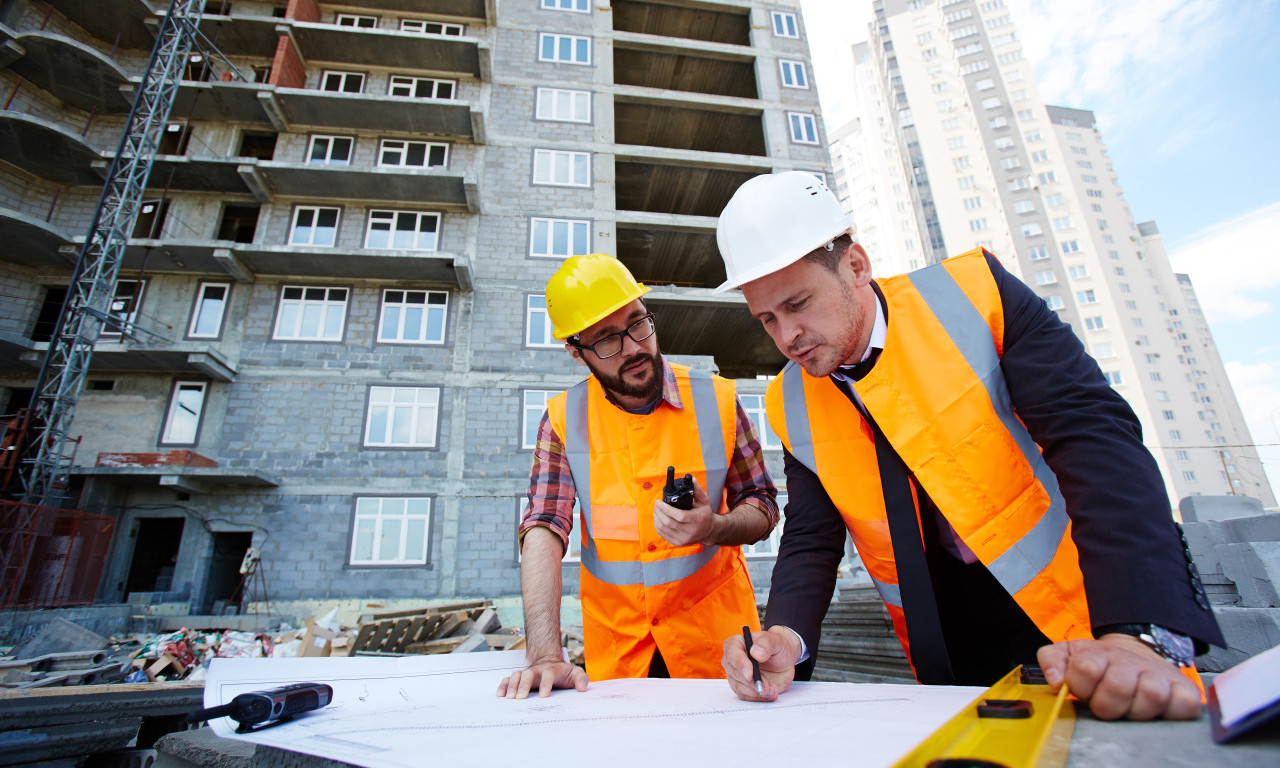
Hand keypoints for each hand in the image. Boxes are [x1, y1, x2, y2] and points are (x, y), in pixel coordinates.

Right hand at [496, 659, 587, 698]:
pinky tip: (500, 695)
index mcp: (551, 670)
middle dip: (524, 685)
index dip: (546, 684)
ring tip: (509, 698)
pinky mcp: (519, 677)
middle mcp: (537, 670)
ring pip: (517, 675)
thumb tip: (583, 688)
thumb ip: (581, 679)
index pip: (548, 675)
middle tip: (520, 698)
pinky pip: (509, 679)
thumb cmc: (563, 672)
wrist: (550, 662)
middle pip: (528, 674)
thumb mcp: (575, 673)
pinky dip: (503, 685)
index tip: (543, 696)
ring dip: (512, 686)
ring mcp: (526, 673)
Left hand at [653, 477, 718, 546]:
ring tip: (656, 510)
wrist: (709, 531)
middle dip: (658, 512)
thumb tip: (692, 479)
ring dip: (656, 518)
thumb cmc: (705, 515)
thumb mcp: (704, 501)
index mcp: (696, 520)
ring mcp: (683, 539)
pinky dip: (658, 525)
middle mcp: (690, 531)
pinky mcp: (678, 543)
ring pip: (663, 528)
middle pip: (668, 522)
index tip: (659, 502)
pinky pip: (663, 534)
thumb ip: (697, 490)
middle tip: (656, 504)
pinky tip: (658, 518)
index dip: (666, 509)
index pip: (679, 516)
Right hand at [721, 626, 800, 701]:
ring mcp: (736, 675)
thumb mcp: (776, 641)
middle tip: (767, 686)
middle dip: (752, 682)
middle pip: (735, 674)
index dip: (740, 665)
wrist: (783, 661)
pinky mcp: (742, 687)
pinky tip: (771, 693)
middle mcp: (732, 660)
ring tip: (773, 689)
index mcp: (736, 644)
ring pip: (739, 688)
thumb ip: (766, 644)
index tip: (750, 674)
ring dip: (757, 692)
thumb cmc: (777, 647)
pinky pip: (746, 696)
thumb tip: (755, 652)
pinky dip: (759, 697)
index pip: (732, 654)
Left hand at [1036, 634, 1200, 720]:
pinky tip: (1158, 710)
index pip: (1086, 668)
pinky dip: (1173, 711)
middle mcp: (1130, 663)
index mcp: (1099, 655)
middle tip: (1107, 703)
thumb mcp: (1069, 654)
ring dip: (1137, 709)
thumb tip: (1056, 680)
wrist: (1136, 653)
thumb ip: (1051, 660)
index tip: (1084, 691)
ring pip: (1151, 695)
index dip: (1081, 686)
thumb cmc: (1101, 663)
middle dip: (1107, 704)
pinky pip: (1183, 705)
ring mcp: (1159, 676)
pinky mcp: (1184, 690)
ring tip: (1130, 707)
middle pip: (1118, 686)